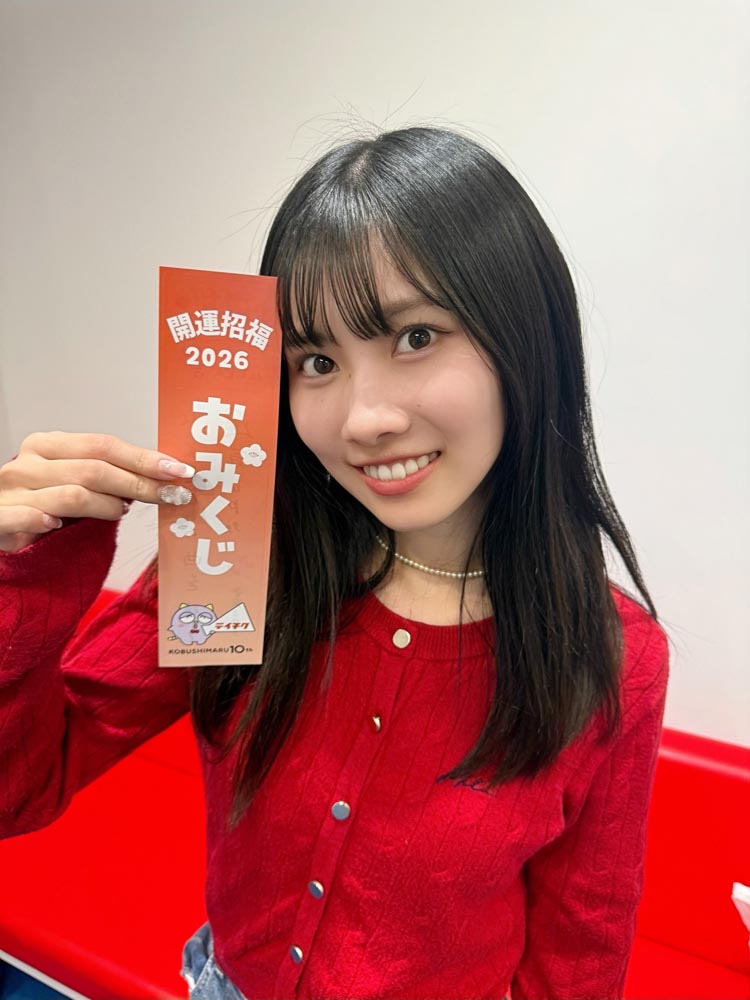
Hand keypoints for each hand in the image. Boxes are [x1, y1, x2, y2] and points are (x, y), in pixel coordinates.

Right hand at [0, 432, 194, 552]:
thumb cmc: (40, 501)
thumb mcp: (71, 480)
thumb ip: (107, 475)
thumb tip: (158, 477)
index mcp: (48, 445)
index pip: (104, 445)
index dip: (144, 458)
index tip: (178, 470)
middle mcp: (29, 463)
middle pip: (95, 469)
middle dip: (140, 484)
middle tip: (171, 496)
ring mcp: (12, 490)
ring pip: (73, 495)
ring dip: (108, 507)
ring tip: (120, 512)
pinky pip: (29, 516)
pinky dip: (46, 519)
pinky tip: (58, 525)